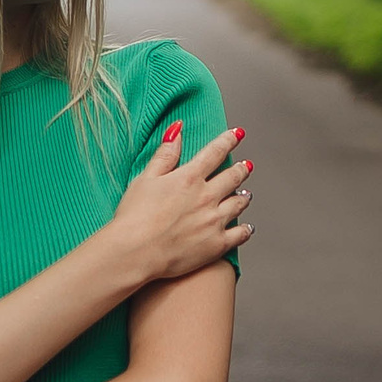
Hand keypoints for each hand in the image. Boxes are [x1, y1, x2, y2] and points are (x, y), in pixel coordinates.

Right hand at [106, 121, 253, 282]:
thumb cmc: (134, 217)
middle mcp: (207, 196)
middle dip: (241, 169)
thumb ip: (165, 154)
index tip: (238, 134)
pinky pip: (240, 234)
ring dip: (244, 196)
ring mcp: (214, 221)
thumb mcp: (145, 178)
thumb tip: (177, 130)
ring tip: (246, 194)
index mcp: (189, 178)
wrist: (135, 251)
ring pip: (239, 203)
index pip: (215, 152)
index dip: (229, 140)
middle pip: (233, 177)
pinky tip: (247, 227)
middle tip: (246, 166)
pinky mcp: (216, 244)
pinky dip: (246, 229)